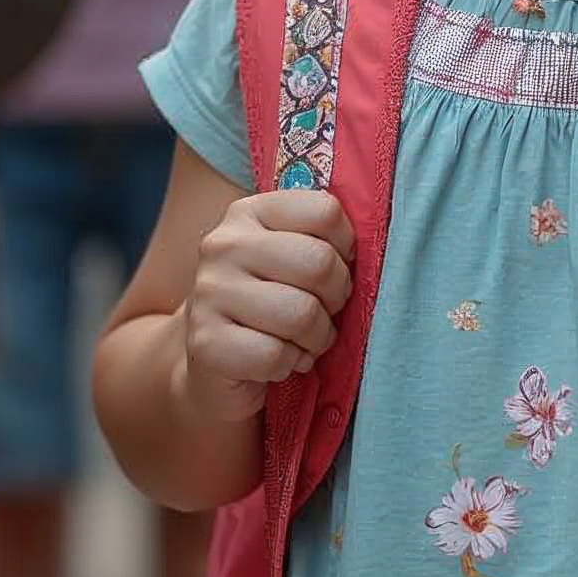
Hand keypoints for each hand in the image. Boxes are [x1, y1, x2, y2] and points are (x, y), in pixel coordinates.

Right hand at [181, 190, 355, 423]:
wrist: (213, 365)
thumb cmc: (271, 303)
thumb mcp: (292, 258)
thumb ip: (323, 240)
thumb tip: (373, 247)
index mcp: (250, 212)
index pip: (325, 211)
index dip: (346, 248)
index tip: (337, 269)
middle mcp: (223, 244)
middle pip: (318, 263)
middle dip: (336, 298)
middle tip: (326, 312)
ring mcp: (208, 292)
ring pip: (300, 314)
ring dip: (316, 338)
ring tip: (305, 341)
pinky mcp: (204, 343)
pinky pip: (274, 355)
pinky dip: (289, 365)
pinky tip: (279, 361)